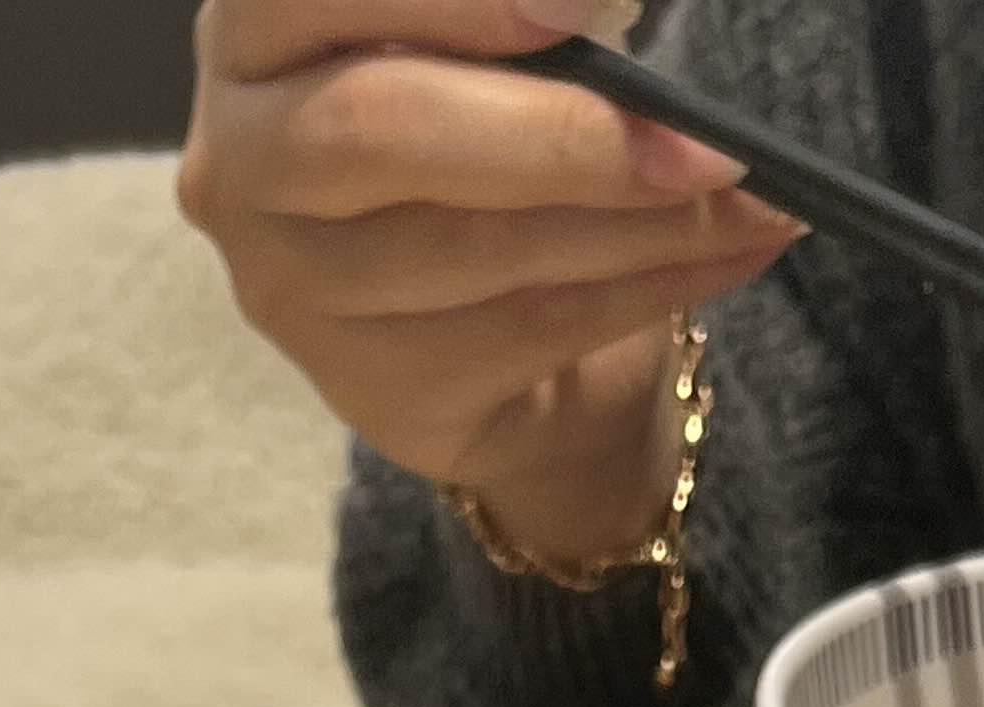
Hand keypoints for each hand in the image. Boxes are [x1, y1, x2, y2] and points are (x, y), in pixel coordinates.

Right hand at [180, 0, 799, 567]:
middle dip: (556, 132)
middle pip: (378, 130)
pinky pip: (526, 330)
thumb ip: (523, 17)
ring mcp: (288, 288)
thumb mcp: (487, 41)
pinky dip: (648, 284)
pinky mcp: (367, 390)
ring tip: (744, 187)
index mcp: (256, 26)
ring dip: (631, 220)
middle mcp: (239, 157)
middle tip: (695, 138)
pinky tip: (732, 246)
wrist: (486, 319)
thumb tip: (619, 14)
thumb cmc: (481, 131)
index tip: (579, 2)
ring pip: (470, 248)